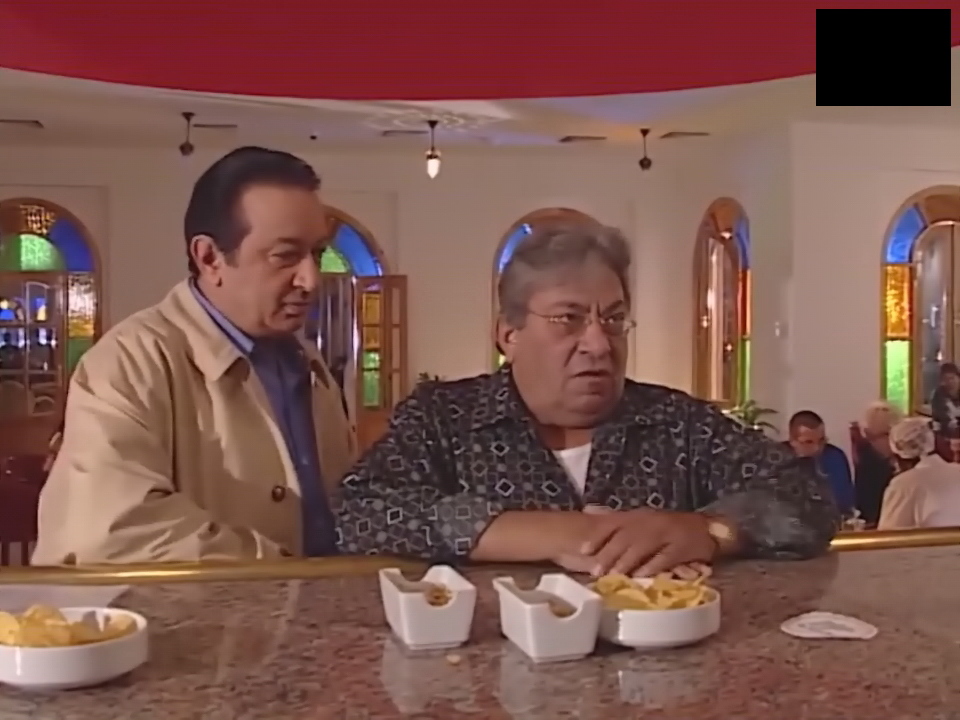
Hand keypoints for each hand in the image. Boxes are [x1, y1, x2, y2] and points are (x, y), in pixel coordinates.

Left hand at [580, 508, 716, 577]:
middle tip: (595, 571)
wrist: (707, 528)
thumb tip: (589, 513)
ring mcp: (665, 533)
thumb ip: (618, 523)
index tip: (582, 551)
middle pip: (624, 537)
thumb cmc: (669, 527)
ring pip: (641, 547)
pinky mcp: (681, 547)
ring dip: (626, 562)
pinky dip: (651, 568)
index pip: (612, 524)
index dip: (597, 537)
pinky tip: (640, 577)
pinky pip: (663, 557)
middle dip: (608, 554)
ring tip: (614, 576)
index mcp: (637, 517)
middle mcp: (649, 522)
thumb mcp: (642, 520)